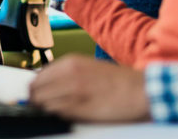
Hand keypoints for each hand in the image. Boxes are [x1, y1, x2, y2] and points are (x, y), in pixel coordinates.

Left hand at [29, 56, 149, 121]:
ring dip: (46, 109)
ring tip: (56, 111)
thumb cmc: (119, 81)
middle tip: (43, 106)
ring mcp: (74, 91)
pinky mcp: (80, 108)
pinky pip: (56, 113)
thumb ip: (67, 73)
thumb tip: (48, 85)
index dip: (37, 88)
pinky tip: (66, 115)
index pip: (38, 76)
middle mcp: (69, 74)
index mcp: (71, 62)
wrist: (141, 91)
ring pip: (43, 103)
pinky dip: (56, 115)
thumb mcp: (89, 67)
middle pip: (36, 90)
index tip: (39, 95)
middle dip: (37, 99)